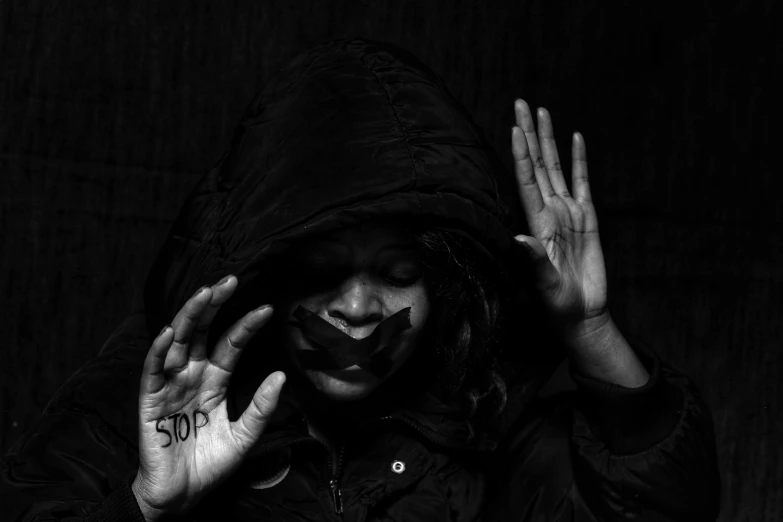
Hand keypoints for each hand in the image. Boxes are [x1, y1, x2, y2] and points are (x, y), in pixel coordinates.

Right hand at [131, 275, 285, 520]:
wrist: (181, 496)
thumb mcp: (245, 436)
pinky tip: (171, 332)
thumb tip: (281, 375)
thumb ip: (261, 408)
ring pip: (178, 342)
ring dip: (189, 317)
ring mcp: (170, 386)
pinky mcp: (150, 401)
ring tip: (204, 293)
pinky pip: (153, 371)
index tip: (267, 309)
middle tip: (230, 280)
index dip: (246, 326)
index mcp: (214, 382)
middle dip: (214, 305)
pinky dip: (160, 350)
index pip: (231, 345)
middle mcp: (192, 377)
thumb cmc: (210, 465)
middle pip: (202, 332)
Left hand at [511, 99, 608, 336]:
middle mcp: (549, 211)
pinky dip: (579, 160)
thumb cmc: (559, 302)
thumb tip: (520, 239)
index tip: (514, 126)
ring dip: (549, 139)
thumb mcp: (545, 284)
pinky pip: (582, 182)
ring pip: (556, 167)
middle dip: (529, 133)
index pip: (526, 180)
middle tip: (521, 103)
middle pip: (537, 164)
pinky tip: (575, 139)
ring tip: (543, 111)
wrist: (582, 313)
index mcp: (537, 224)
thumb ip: (534, 260)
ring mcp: (567, 212)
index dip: (521, 153)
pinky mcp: (587, 218)